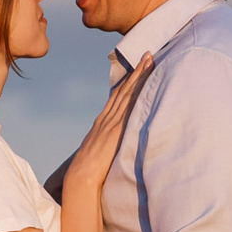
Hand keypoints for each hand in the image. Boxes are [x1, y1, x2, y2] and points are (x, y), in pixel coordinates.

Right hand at [62, 53, 152, 191]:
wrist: (81, 176)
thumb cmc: (91, 170)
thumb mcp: (100, 152)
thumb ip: (109, 144)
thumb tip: (116, 145)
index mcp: (102, 123)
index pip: (116, 96)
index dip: (127, 81)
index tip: (137, 68)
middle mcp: (106, 118)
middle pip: (123, 89)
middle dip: (136, 72)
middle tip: (147, 54)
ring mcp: (111, 122)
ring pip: (127, 93)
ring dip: (139, 76)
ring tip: (149, 60)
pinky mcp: (116, 129)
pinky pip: (129, 106)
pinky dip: (136, 92)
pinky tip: (145, 82)